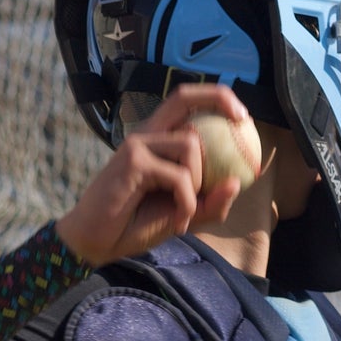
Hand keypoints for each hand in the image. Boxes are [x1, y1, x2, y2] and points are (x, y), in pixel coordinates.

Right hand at [56, 83, 249, 267]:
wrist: (97, 243)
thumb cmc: (135, 226)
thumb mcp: (183, 215)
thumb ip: (209, 203)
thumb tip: (236, 183)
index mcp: (157, 140)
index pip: (184, 103)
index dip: (214, 98)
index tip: (242, 116)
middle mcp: (146, 134)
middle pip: (183, 96)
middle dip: (219, 99)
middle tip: (243, 122)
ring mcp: (138, 144)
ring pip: (190, 146)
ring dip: (199, 183)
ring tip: (186, 211)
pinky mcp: (133, 161)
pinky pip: (179, 177)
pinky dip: (186, 204)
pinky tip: (177, 224)